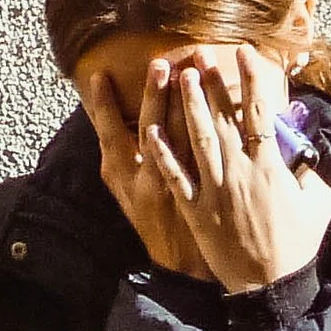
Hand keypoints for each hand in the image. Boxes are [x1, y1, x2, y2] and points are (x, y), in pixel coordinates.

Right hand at [87, 64, 206, 275]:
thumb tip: (107, 122)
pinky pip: (215, 157)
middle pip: (151, 130)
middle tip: (159, 63)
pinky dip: (222, 131)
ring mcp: (180, 187)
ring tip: (192, 70)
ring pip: (184, 139)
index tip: (100, 76)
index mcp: (122, 177)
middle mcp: (148, 180)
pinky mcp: (210, 193)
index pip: (109, 135)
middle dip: (154, 95)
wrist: (183, 266)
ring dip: (188, 104)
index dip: (103, 106)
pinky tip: (230, 105)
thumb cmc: (153, 225)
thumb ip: (119, 161)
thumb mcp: (126, 196)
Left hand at [139, 43, 330, 295]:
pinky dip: (163, 153)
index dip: (253, 79)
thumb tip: (309, 144)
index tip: (247, 52)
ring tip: (178, 75)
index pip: (260, 112)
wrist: (270, 285)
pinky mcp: (196, 210)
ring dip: (188, 105)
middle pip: (223, 118)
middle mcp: (240, 173)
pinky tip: (151, 129)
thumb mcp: (319, 203)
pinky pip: (176, 177)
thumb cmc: (297, 244)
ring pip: (198, 139)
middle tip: (200, 53)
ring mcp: (215, 191)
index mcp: (271, 167)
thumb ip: (314, 170)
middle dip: (212, 82)